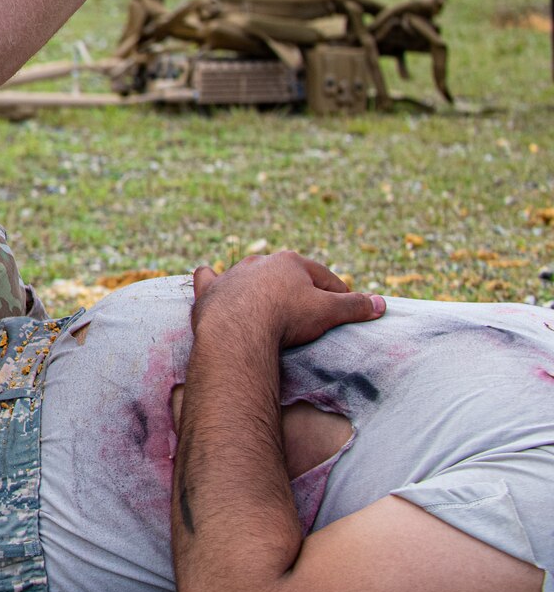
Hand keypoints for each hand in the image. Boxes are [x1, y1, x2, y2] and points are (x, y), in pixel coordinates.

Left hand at [191, 251, 383, 348]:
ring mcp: (232, 275)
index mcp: (290, 262)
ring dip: (259, 285)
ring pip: (249, 276)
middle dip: (299, 290)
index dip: (338, 296)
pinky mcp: (210, 291)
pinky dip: (213, 281)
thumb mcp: (328, 311)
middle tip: (307, 311)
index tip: (346, 310)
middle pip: (287, 276)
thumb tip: (381, 303)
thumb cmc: (286, 317)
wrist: (238, 329)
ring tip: (268, 302)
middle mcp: (259, 262)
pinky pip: (210, 280)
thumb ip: (354, 306)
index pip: (323, 278)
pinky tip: (211, 278)